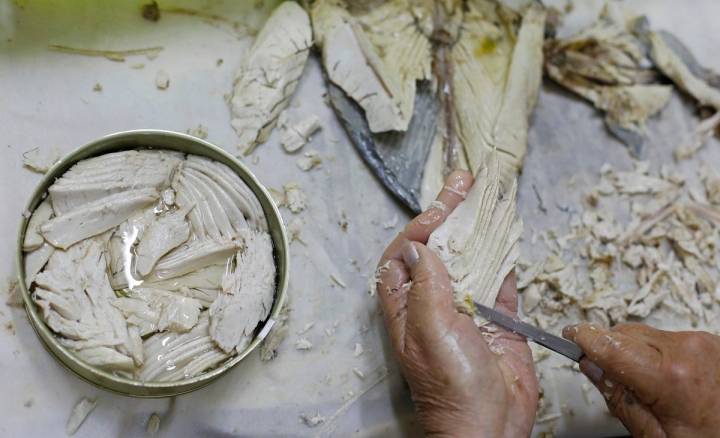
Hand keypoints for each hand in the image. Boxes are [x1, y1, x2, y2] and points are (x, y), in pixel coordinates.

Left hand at [375, 170, 537, 437]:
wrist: (490, 425)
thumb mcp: (430, 330)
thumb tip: (419, 246)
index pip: (404, 254)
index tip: (442, 204)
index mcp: (406, 306)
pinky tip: (509, 232)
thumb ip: (427, 285)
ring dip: (478, 227)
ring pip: (470, 258)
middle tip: (465, 181)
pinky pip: (501, 279)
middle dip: (449, 214)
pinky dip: (506, 255)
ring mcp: (466, 308)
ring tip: (488, 194)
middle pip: (438, 248)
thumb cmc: (451, 388)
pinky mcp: (497, 318)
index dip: (419, 225)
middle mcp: (433, 302)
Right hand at [563, 322, 719, 436]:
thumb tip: (592, 367)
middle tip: (608, 377)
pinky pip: (668, 338)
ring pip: (645, 333)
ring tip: (645, 385)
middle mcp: (686, 349)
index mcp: (668, 376)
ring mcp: (703, 341)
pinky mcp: (712, 341)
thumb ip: (619, 398)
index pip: (609, 344)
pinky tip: (665, 379)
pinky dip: (657, 352)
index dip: (584, 338)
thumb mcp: (654, 436)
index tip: (569, 335)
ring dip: (634, 351)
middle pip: (625, 334)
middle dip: (610, 350)